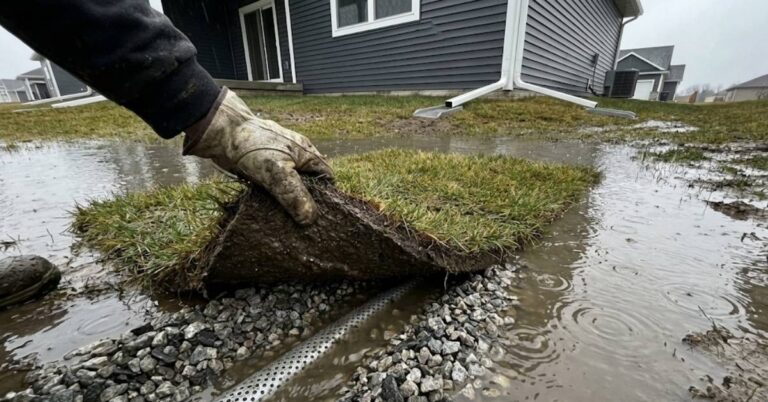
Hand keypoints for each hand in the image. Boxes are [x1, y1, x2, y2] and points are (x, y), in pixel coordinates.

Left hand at [185, 89, 332, 224]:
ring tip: (286, 225)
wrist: (221, 133)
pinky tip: (269, 215)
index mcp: (306, 153)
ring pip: (290, 189)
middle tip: (303, 226)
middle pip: (309, 184)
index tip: (321, 216)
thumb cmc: (254, 146)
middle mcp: (295, 158)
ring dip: (287, 204)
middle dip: (306, 203)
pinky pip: (274, 190)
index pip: (326, 177)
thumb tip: (310, 219)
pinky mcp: (262, 171)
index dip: (326, 195)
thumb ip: (295, 195)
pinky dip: (273, 201)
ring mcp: (278, 164)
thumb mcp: (278, 172)